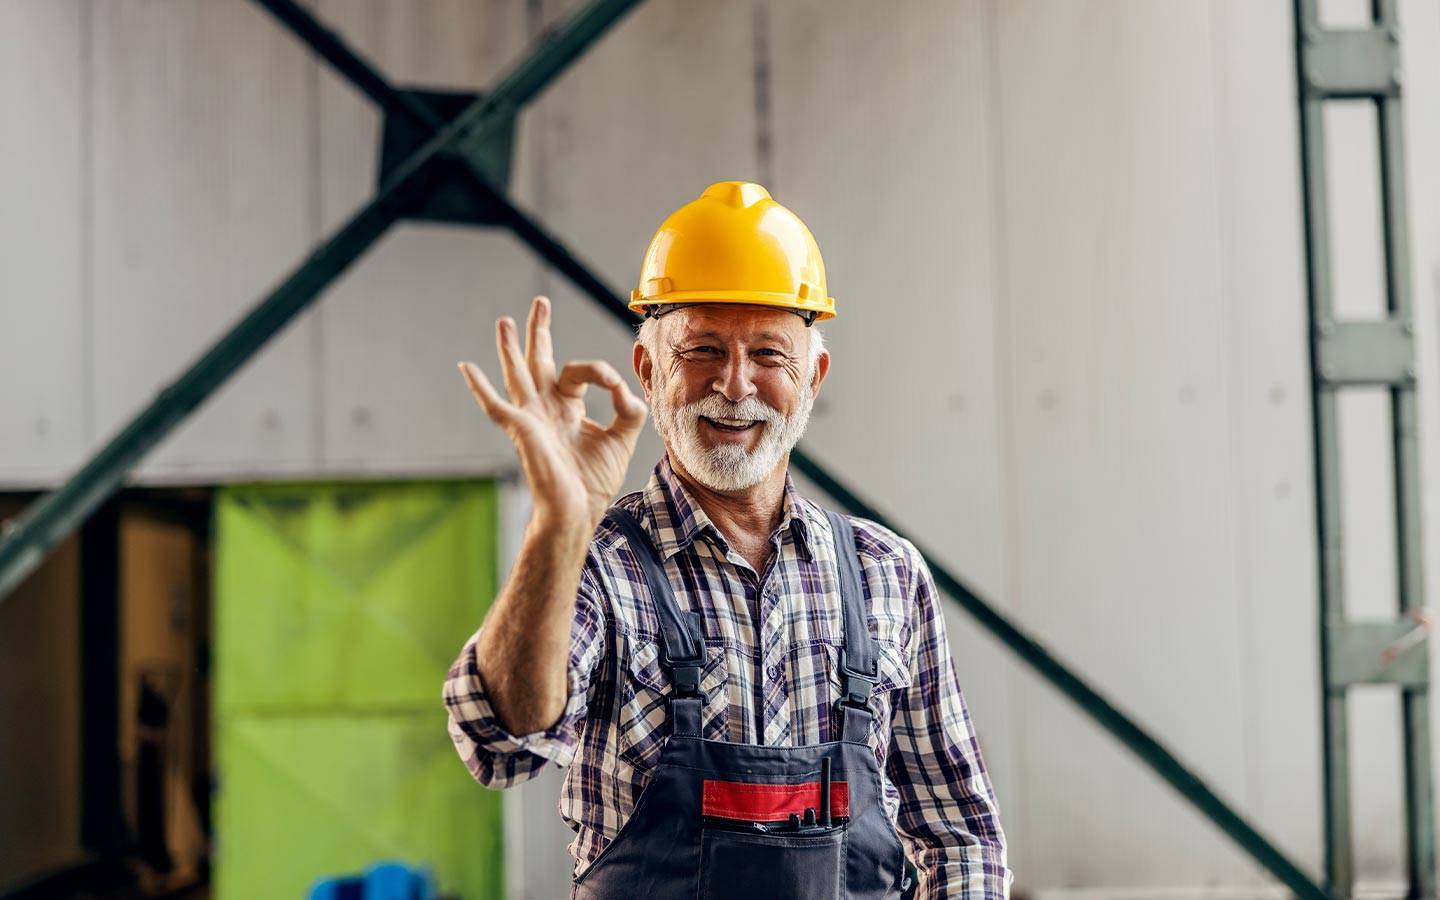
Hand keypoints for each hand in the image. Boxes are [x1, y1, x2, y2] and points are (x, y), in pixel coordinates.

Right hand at [459, 296, 647, 527]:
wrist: (577, 510)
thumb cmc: (595, 482)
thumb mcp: (623, 437)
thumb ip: (628, 408)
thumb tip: (621, 387)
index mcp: (567, 409)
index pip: (579, 373)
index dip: (598, 371)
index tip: (614, 385)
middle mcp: (546, 409)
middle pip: (539, 361)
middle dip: (540, 332)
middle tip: (541, 303)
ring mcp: (530, 417)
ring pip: (517, 374)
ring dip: (510, 347)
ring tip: (505, 321)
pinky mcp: (521, 429)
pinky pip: (496, 405)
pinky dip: (480, 387)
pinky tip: (466, 367)